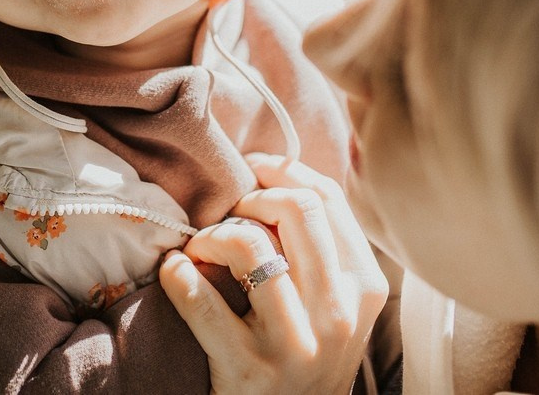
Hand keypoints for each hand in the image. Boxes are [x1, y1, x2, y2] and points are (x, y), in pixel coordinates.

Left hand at [159, 154, 386, 394]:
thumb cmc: (305, 357)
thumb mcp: (336, 308)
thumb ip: (323, 252)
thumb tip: (280, 175)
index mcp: (364, 289)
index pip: (327, 200)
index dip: (282, 171)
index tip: (253, 170)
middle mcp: (338, 314)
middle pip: (296, 210)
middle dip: (250, 197)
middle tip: (227, 213)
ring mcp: (295, 343)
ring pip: (251, 246)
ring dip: (213, 236)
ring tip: (201, 249)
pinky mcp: (248, 369)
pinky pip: (201, 301)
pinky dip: (178, 275)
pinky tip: (174, 272)